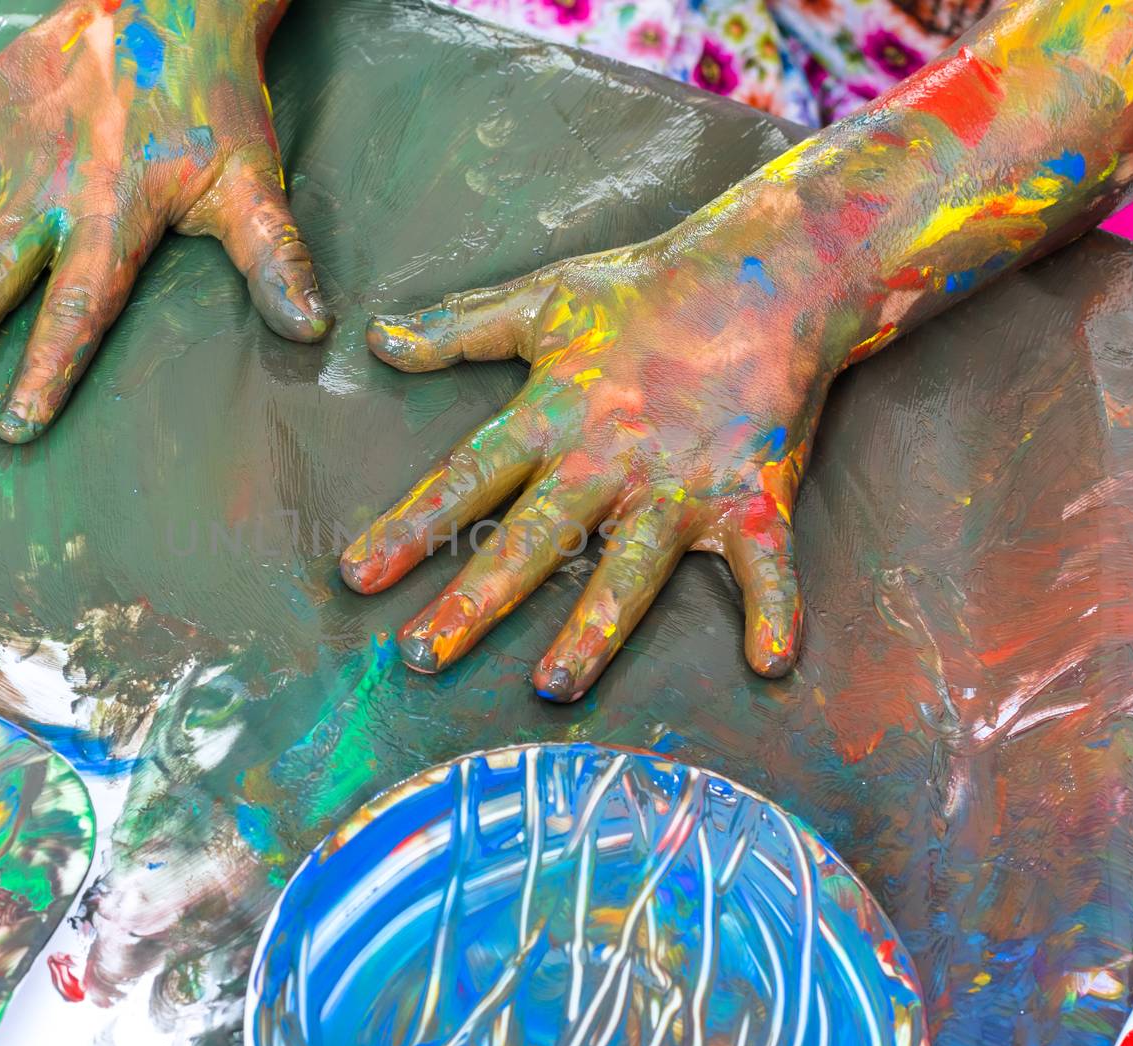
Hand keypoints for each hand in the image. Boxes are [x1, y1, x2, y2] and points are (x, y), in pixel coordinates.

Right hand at [0, 0, 326, 441]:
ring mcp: (2, 145)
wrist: (171, 0)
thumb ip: (273, 258)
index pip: (76, 312)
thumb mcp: (252, 183)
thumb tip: (313, 331)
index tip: (12, 428)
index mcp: (112, 219)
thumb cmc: (212, 104)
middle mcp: (46, 190)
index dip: (47, 372)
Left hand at [341, 239, 831, 700]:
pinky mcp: (752, 496)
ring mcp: (681, 484)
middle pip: (532, 538)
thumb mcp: (544, 299)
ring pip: (630, 569)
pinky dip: (776, 608)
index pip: (467, 477)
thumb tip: (379, 339)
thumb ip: (459, 328)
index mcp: (554, 412)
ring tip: (553, 686)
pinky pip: (765, 561)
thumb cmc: (648, 289)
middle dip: (476, 600)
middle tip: (422, 656)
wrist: (769, 272)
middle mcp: (608, 458)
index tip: (357, 578)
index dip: (411, 527)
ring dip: (594, 628)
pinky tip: (770, 663)